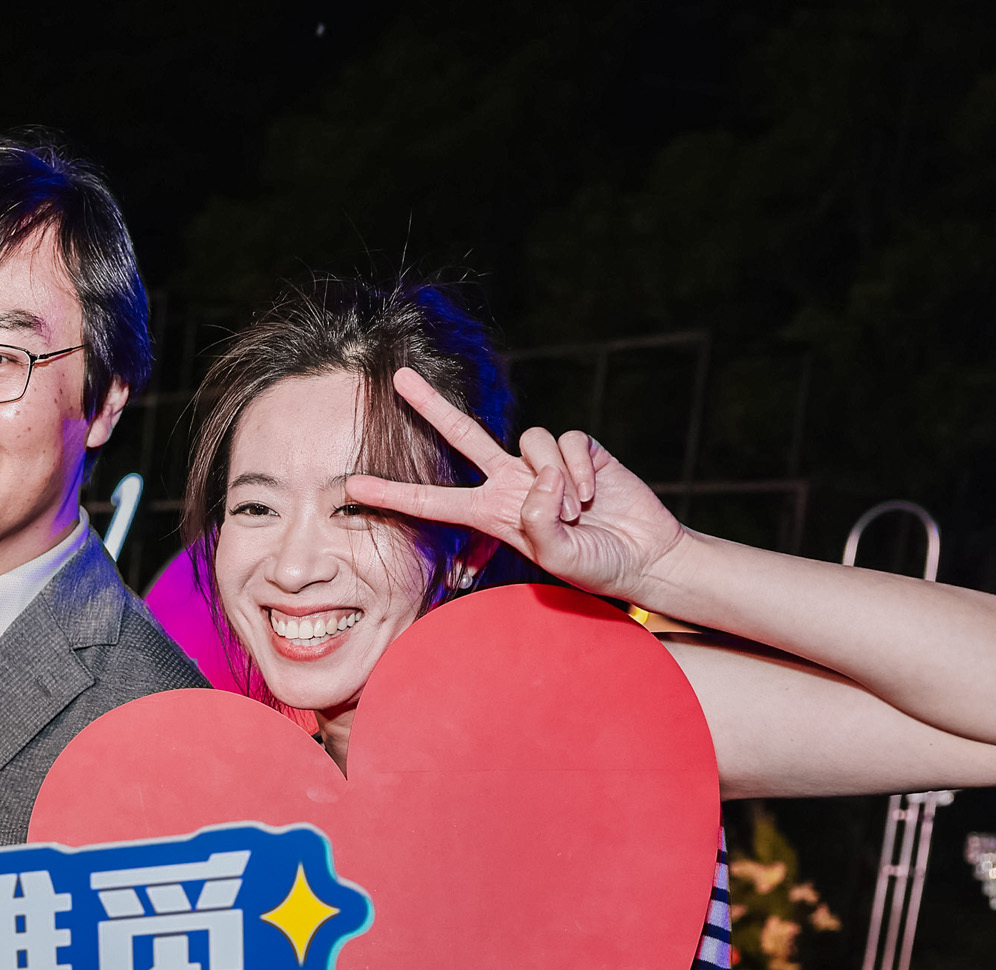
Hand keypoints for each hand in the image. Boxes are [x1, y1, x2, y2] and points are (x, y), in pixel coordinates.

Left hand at [343, 366, 689, 605]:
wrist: (643, 554)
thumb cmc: (596, 565)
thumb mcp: (561, 559)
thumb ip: (540, 525)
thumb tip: (536, 482)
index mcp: (492, 514)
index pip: (433, 501)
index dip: (394, 493)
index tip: (352, 488)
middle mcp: (510, 482)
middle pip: (463, 435)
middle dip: (430, 406)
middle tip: (397, 378)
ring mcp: (542, 464)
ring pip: (531, 442)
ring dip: (556, 481)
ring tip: (577, 513)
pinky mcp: (577, 449)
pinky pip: (566, 443)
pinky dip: (579, 472)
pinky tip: (594, 496)